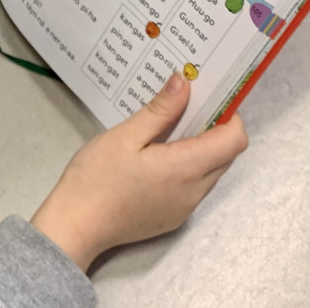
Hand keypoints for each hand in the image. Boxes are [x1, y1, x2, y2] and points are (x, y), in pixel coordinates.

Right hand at [30, 74, 248, 270]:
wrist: (75, 226)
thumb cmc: (96, 179)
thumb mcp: (124, 136)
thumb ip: (160, 111)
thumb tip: (184, 82)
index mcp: (186, 168)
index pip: (234, 140)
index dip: (230, 117)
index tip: (208, 100)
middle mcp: (194, 191)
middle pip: (225, 156)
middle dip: (214, 131)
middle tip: (184, 110)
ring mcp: (185, 209)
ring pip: (210, 173)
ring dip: (200, 151)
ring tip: (165, 135)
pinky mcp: (173, 219)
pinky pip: (193, 189)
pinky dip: (187, 170)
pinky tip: (155, 162)